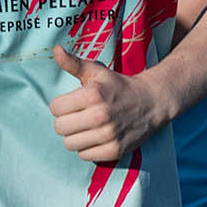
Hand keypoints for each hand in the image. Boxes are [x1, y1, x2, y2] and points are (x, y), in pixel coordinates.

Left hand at [49, 45, 171, 163]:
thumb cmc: (118, 85)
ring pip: (70, 144)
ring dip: (75, 137)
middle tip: (78, 116)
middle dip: (66, 121)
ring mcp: (109, 134)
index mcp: (92, 95)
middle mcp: (100, 115)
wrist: (152, 101)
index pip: (54, 108)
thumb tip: (55, 50)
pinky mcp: (116, 150)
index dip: (61, 105)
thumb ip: (72, 63)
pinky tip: (96, 137)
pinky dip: (87, 149)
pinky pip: (85, 156)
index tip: (73, 103)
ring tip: (86, 127)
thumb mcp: (96, 71)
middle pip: (59, 128)